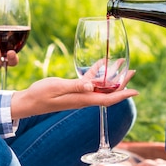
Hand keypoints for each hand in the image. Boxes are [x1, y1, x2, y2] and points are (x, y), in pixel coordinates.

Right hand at [10, 70, 137, 119]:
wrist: (29, 101)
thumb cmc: (40, 95)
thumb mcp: (57, 88)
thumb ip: (75, 86)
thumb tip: (91, 86)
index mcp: (82, 99)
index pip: (107, 99)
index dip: (122, 95)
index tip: (136, 91)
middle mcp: (83, 98)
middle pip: (108, 92)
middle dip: (122, 82)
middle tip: (132, 70)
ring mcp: (79, 94)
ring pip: (100, 86)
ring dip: (111, 76)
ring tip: (121, 64)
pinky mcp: (73, 90)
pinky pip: (89, 82)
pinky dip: (97, 73)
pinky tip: (102, 64)